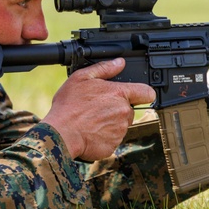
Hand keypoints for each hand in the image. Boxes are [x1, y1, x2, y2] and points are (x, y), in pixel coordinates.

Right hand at [41, 58, 155, 161]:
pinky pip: (113, 139)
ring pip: (120, 125)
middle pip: (129, 110)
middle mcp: (124, 113)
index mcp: (119, 94)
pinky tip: (91, 131)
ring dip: (110, 123)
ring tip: (91, 120)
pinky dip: (104, 136)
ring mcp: (120, 131)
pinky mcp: (113, 145)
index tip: (137, 95)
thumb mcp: (82, 78)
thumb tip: (119, 62)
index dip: (143, 93)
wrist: (61, 133)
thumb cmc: (69, 106)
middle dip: (117, 109)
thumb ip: (104, 69)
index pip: (147, 93)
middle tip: (98, 108)